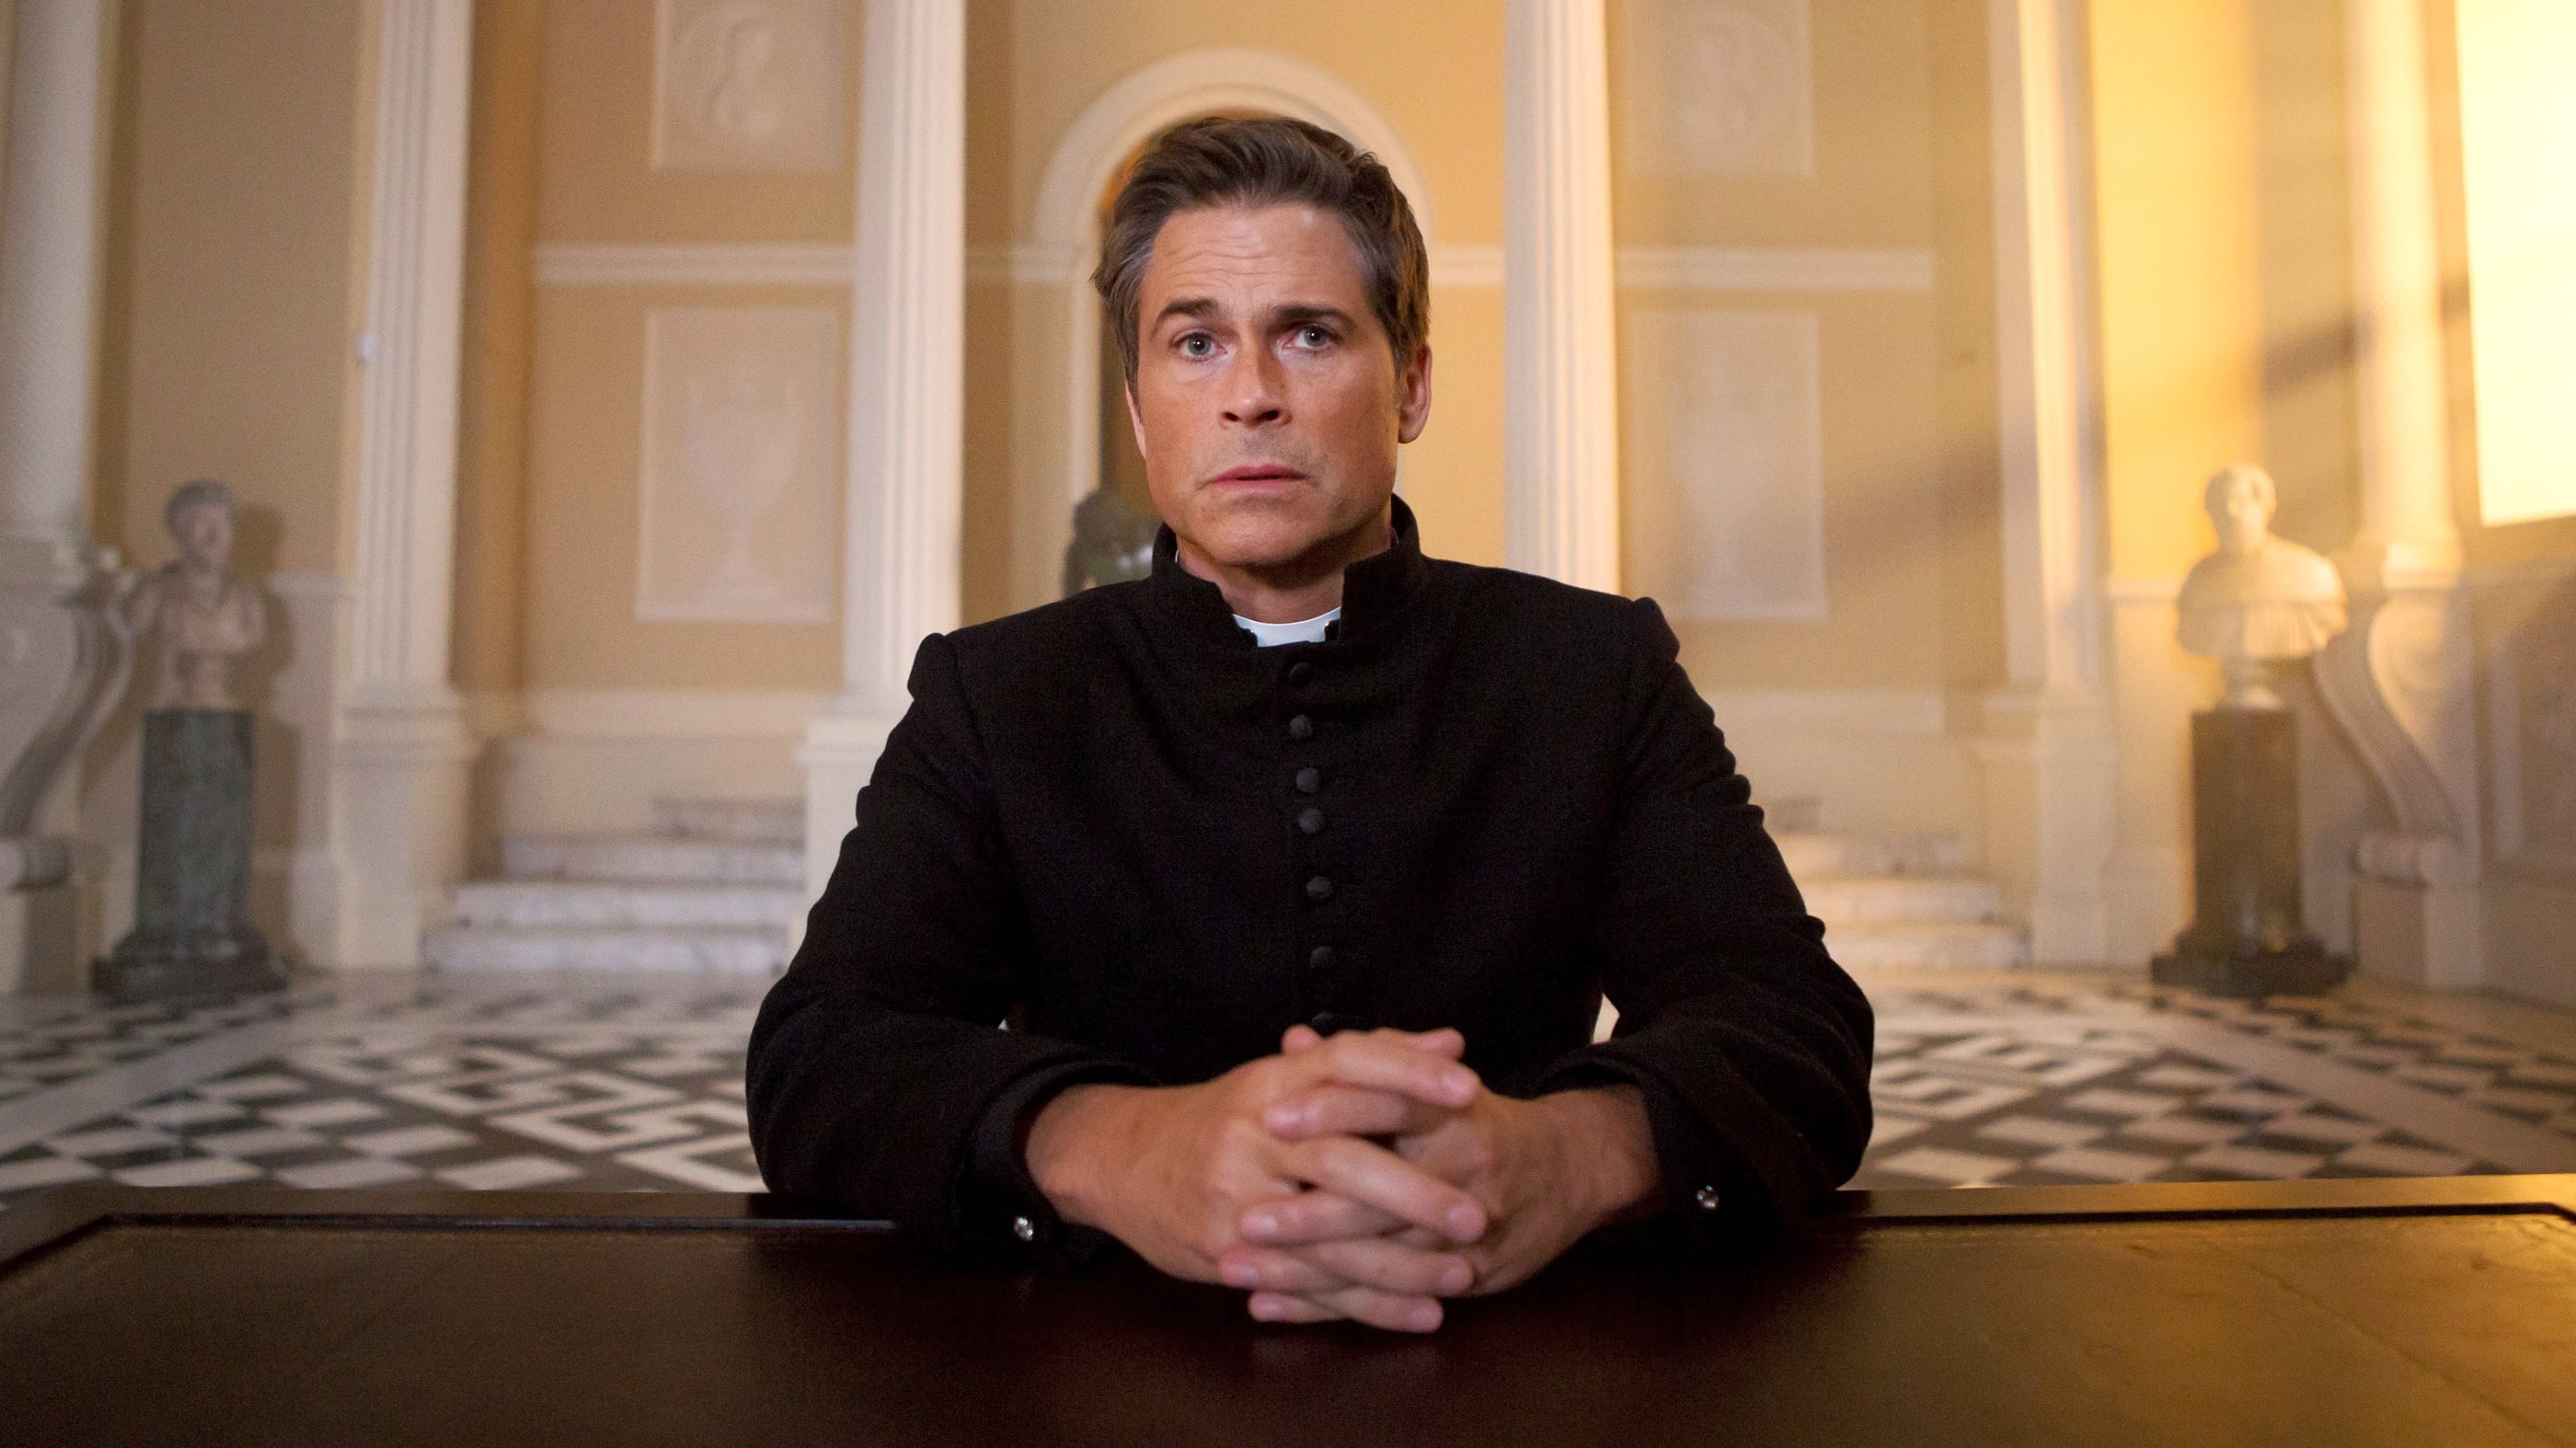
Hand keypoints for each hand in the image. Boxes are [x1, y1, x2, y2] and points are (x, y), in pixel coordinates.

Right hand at [1024, 1027, 1492, 1331]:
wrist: (1123, 1160)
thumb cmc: (1226, 1119)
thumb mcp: (1286, 1078)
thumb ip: (1373, 1059)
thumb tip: (1453, 1042)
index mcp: (1275, 1080)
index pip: (1346, 1061)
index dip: (1407, 1072)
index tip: (1470, 1089)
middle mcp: (1254, 1133)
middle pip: (1342, 1159)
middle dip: (1414, 1192)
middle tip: (1476, 1213)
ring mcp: (1237, 1196)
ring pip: (1329, 1237)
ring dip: (1401, 1264)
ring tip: (1462, 1275)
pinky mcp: (1225, 1252)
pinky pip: (1308, 1285)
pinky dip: (1367, 1304)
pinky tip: (1419, 1313)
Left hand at [1226, 1028, 1659, 1318]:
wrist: (1568, 1171)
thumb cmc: (1477, 1122)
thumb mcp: (1431, 1084)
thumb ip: (1364, 1064)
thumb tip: (1295, 1040)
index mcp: (1452, 1110)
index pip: (1389, 1101)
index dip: (1331, 1108)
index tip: (1271, 1117)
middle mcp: (1466, 1168)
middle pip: (1381, 1196)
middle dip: (1308, 1213)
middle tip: (1245, 1218)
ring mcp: (1471, 1229)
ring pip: (1381, 1259)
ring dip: (1304, 1269)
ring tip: (1236, 1267)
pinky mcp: (1470, 1276)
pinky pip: (1390, 1299)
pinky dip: (1324, 1307)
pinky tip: (1267, 1306)